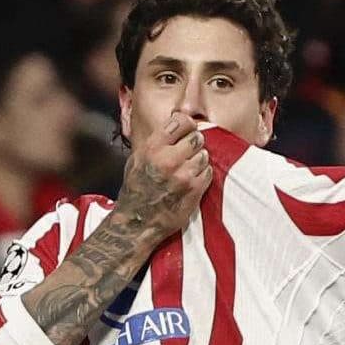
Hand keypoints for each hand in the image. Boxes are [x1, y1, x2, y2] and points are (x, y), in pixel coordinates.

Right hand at [118, 111, 210, 238]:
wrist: (137, 222)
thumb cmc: (136, 190)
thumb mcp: (137, 159)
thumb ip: (157, 142)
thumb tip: (176, 128)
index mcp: (152, 148)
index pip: (180, 122)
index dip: (187, 125)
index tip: (187, 130)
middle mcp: (168, 159)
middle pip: (196, 138)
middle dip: (194, 144)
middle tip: (187, 153)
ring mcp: (183, 175)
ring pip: (204, 155)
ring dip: (199, 160)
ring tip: (187, 169)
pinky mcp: (194, 189)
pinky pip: (208, 172)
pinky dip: (202, 175)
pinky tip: (191, 181)